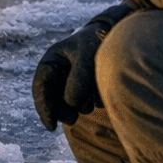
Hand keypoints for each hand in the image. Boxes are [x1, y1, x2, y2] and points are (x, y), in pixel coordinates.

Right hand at [32, 2, 135, 129]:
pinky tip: (102, 91)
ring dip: (83, 103)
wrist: (121, 36)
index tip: (51, 127)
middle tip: (73, 120)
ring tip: (97, 90)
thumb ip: (79, 78)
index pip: (41, 86)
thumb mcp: (88, 54)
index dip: (44, 107)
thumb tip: (72, 103)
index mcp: (53, 60)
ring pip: (72, 103)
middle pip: (53, 99)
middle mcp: (60, 73)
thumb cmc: (99, 41)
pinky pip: (87, 103)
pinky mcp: (87, 89)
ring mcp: (72, 82)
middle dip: (62, 110)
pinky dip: (93, 101)